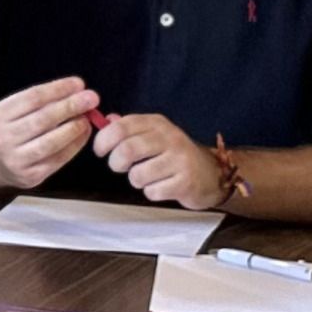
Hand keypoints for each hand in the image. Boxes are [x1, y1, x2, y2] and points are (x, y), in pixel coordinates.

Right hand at [0, 77, 98, 187]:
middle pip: (42, 119)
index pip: (33, 97)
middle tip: (92, 98)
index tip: (79, 83)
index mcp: (1, 114)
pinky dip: (74, 145)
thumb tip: (78, 91)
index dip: (58, 89)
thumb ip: (44, 101)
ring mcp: (16, 159)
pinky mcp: (30, 176)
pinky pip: (57, 160)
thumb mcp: (18, 109)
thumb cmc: (14, 127)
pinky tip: (83, 134)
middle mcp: (5, 137)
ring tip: (87, 118)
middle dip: (70, 106)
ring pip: (50, 142)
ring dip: (73, 128)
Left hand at [93, 113, 220, 208]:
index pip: (122, 126)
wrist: (211, 174)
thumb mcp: (154, 135)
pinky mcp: (185, 182)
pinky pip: (153, 191)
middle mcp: (169, 137)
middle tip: (119, 167)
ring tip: (146, 177)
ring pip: (138, 175)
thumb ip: (129, 128)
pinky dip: (151, 192)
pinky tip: (161, 186)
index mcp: (157, 123)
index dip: (104, 140)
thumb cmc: (174, 155)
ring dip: (136, 180)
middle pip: (128, 150)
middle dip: (116, 163)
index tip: (100, 151)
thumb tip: (107, 119)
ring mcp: (179, 160)